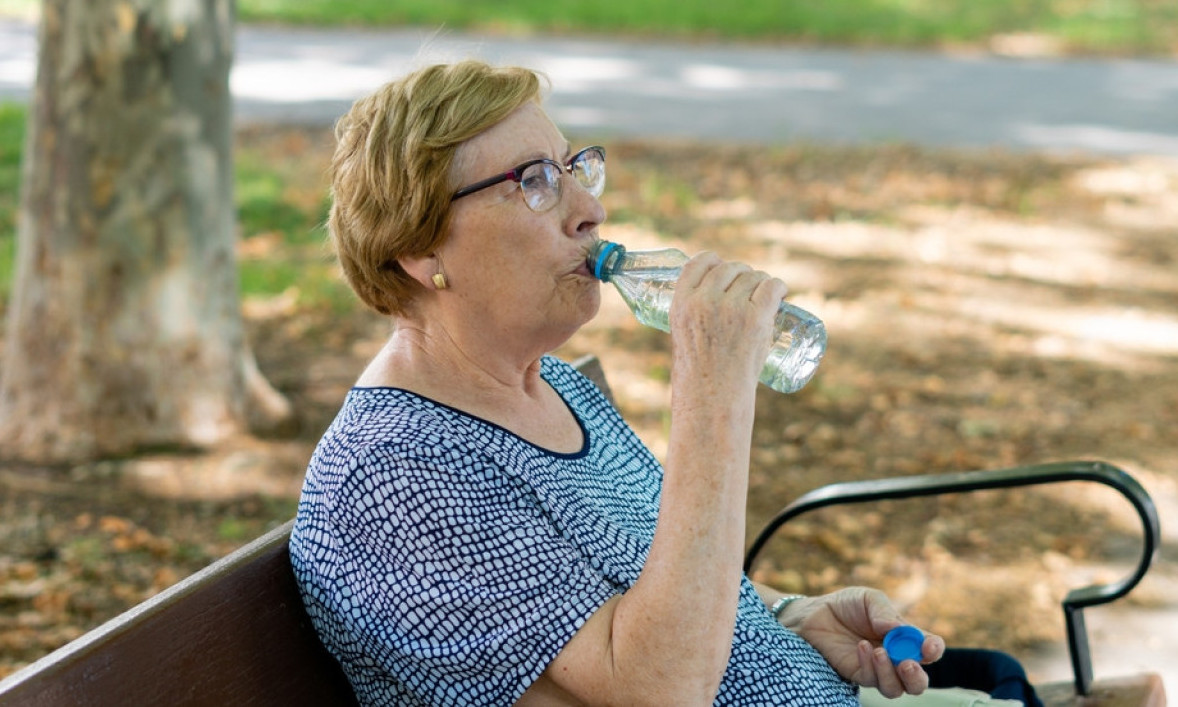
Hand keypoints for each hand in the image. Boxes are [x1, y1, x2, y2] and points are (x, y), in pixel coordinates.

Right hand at [669, 253, 787, 392]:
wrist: (712, 399)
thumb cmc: (698, 374)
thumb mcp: (682, 335)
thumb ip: (694, 313)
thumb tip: (717, 295)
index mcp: (682, 303)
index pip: (698, 263)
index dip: (713, 260)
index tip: (722, 266)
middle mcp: (705, 301)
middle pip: (729, 268)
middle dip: (741, 274)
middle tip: (748, 289)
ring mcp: (731, 308)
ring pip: (753, 277)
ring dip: (761, 282)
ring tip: (764, 296)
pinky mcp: (755, 318)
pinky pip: (772, 287)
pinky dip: (779, 286)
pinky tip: (781, 291)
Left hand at [779, 587, 944, 697]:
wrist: (815, 613)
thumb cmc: (846, 605)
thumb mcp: (868, 599)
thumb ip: (885, 613)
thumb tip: (899, 630)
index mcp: (905, 637)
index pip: (929, 649)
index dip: (933, 649)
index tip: (928, 646)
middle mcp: (896, 658)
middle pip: (917, 681)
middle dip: (916, 677)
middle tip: (907, 663)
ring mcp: (877, 669)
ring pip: (896, 689)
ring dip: (891, 673)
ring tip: (879, 651)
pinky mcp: (857, 675)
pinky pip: (871, 680)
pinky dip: (869, 665)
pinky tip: (861, 646)